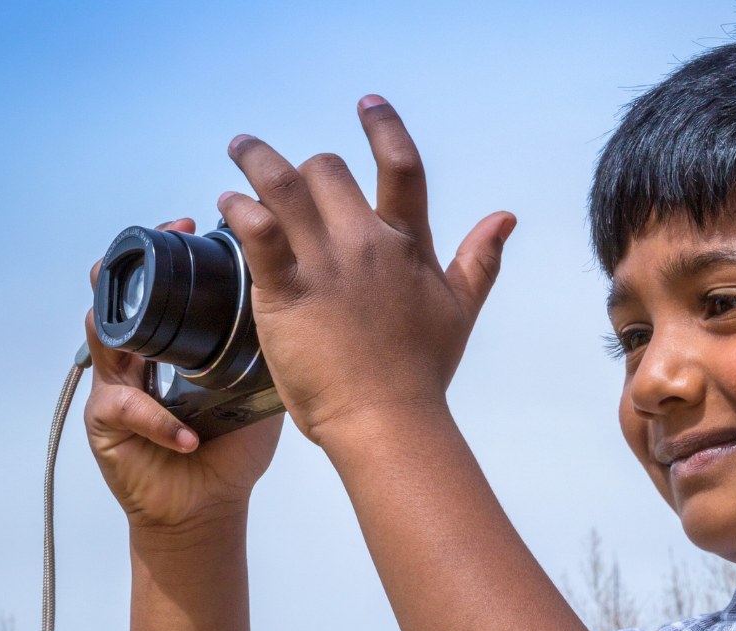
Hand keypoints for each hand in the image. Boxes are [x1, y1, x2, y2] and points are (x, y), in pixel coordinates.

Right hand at [84, 219, 282, 531]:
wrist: (210, 505)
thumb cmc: (232, 451)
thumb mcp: (256, 392)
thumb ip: (267, 353)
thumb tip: (307, 308)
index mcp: (169, 345)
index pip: (156, 285)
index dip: (165, 252)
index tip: (188, 225)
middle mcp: (136, 358)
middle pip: (118, 295)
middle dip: (132, 267)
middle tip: (161, 244)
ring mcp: (115, 387)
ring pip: (106, 338)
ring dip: (131, 330)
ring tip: (151, 329)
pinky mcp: (107, 425)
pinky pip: (129, 410)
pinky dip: (162, 422)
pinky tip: (191, 436)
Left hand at [217, 97, 515, 444]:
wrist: (388, 421)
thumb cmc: (421, 375)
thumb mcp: (459, 311)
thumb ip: (480, 260)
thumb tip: (506, 218)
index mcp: (407, 248)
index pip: (401, 167)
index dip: (384, 127)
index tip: (368, 104)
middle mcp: (367, 245)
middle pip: (329, 170)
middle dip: (305, 166)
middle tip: (283, 172)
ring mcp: (325, 267)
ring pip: (283, 183)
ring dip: (256, 159)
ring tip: (241, 151)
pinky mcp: (285, 292)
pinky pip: (256, 229)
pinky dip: (239, 208)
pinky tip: (229, 205)